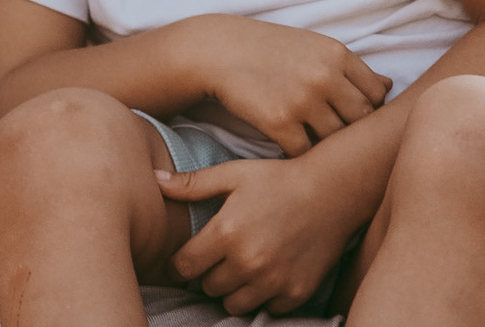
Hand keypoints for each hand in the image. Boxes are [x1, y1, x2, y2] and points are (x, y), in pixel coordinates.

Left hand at [164, 153, 362, 316]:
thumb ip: (192, 183)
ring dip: (230, 291)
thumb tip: (155, 179)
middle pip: (209, 288)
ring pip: (235, 304)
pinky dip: (261, 298)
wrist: (329, 194)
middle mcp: (248, 262)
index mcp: (226, 233)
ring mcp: (274, 281)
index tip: (179, 262)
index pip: (186, 266)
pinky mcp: (297, 293)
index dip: (177, 266)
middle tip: (211, 262)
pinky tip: (262, 277)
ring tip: (234, 271)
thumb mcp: (232, 174)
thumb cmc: (276, 179)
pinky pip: (267, 310)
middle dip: (205, 276)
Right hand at [176, 14, 388, 152]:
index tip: (347, 111)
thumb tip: (390, 86)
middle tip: (329, 128)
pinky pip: (306, 152)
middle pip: (362, 121)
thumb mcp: (311, 46)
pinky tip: (286, 139)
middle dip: (348, 128)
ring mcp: (303, 99)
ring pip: (336, 140)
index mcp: (335, 53)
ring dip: (324, 142)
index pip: (377, 94)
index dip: (366, 107)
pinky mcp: (280, 122)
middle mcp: (324, 75)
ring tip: (308, 135)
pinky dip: (298, 151)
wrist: (215, 49)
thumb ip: (348, 68)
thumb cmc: (268, 49)